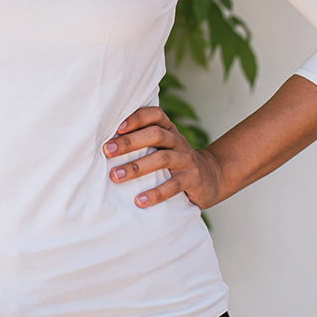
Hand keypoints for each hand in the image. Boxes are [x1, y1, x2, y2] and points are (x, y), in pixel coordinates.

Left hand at [104, 106, 224, 209]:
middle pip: (155, 135)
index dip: (136, 118)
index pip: (155, 115)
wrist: (211, 176)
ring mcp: (186, 160)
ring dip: (136, 167)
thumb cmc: (175, 159)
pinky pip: (173, 185)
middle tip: (107, 151)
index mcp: (168, 130)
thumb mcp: (163, 145)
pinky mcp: (192, 180)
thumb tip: (106, 142)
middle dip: (129, 142)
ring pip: (162, 159)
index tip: (116, 127)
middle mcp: (178, 141)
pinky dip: (155, 193)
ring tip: (115, 176)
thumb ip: (143, 139)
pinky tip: (139, 200)